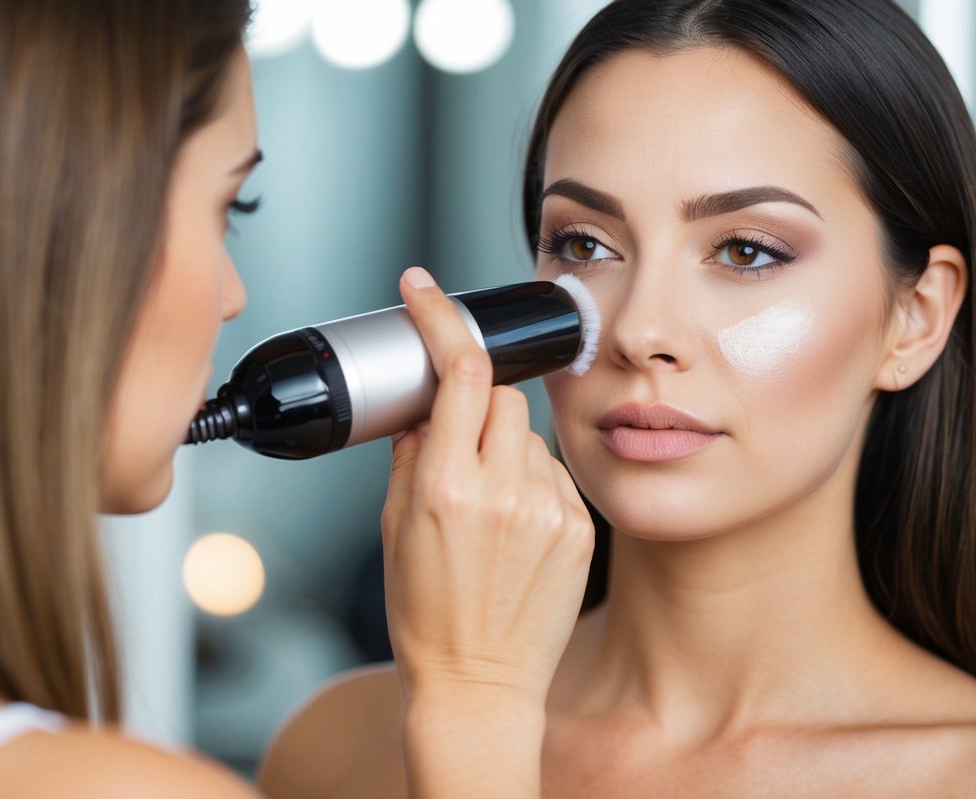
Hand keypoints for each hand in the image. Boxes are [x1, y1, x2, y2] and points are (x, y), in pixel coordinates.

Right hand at [381, 266, 594, 709]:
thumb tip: (425, 404)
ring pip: (530, 434)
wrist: (480, 684)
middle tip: (460, 448)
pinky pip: (554, 472)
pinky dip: (531, 482)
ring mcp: (549, 510)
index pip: (459, 371)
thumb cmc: (428, 614)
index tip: (423, 290)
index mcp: (446, 487)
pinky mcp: (580, 528)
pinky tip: (516, 529)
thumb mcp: (396, 527)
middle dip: (478, 406)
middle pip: (502, 395)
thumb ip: (411, 453)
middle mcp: (503, 492)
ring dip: (505, 448)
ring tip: (489, 508)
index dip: (441, 319)